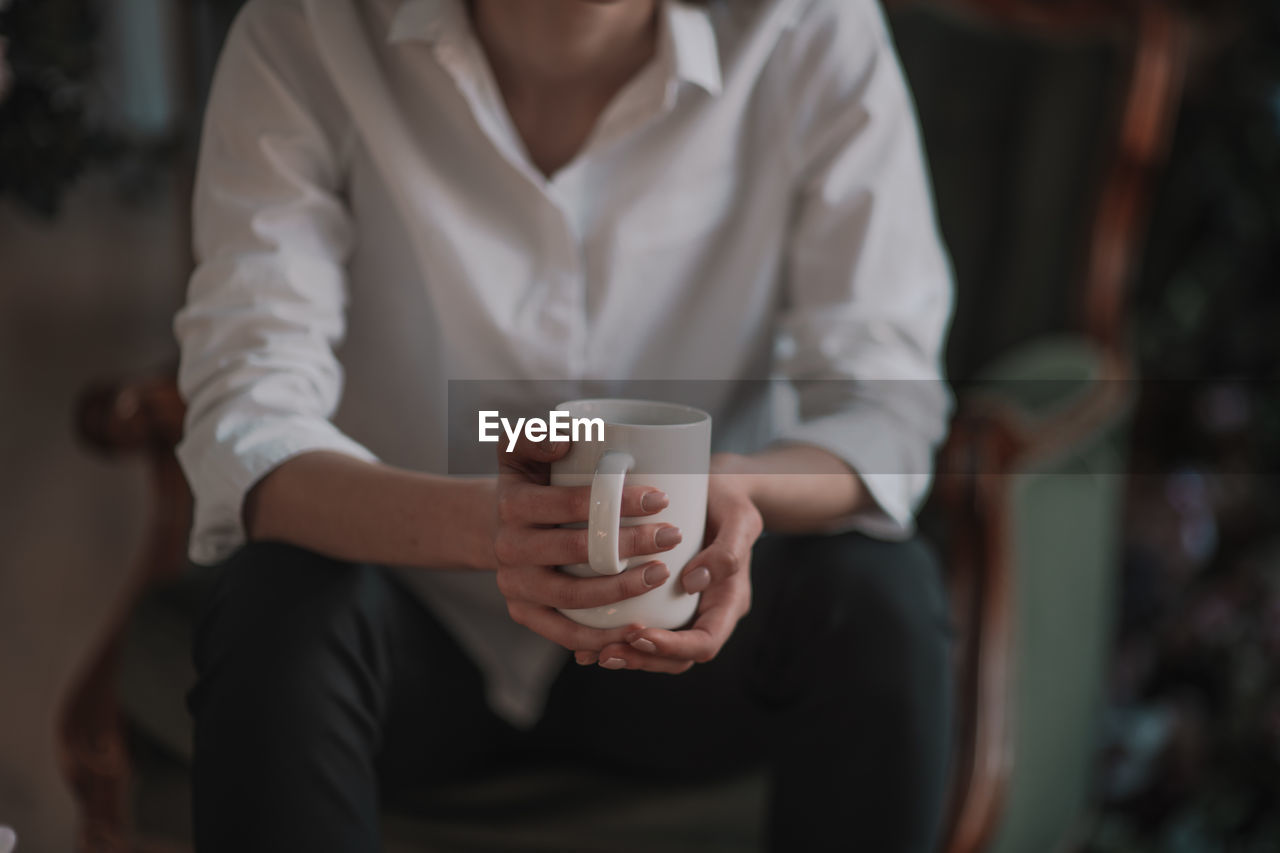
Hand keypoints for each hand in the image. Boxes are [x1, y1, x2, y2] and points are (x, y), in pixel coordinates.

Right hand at [492, 436, 684, 651]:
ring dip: (620, 589)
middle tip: (671, 535)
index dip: (615, 502)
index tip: (660, 498)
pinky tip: (636, 626)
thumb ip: (537, 433)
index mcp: (512, 503)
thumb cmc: (529, 480)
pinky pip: (562, 632)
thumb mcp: (522, 448)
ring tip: (661, 574)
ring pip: (570, 597)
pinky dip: (598, 635)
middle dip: (628, 544)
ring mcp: (515, 585)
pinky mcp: (523, 613)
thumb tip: (567, 439)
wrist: (498, 523)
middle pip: (574, 551)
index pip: (568, 504)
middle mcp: (508, 547)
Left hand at [579, 454, 763, 672]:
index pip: (705, 643)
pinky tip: (586, 640)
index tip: (640, 635)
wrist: (718, 487)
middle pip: (677, 658)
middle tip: (606, 651)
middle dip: (641, 659)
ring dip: (625, 655)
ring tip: (591, 652)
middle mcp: (706, 612)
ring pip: (657, 651)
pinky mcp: (662, 599)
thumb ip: (727, 551)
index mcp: (729, 602)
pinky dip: (616, 638)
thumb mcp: (740, 518)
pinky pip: (642, 628)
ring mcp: (684, 608)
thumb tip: (691, 583)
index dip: (672, 648)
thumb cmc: (731, 500)